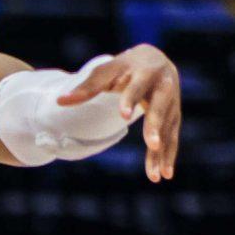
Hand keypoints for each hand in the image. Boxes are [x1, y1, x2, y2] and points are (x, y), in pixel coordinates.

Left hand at [61, 45, 182, 181]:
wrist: (155, 59)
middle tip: (152, 144)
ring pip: (167, 127)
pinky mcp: (175, 115)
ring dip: (162, 151)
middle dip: (155, 126)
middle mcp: (164, 86)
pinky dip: (168, 155)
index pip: (136, 87)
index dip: (130, 100)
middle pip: (160, 107)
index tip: (123, 116)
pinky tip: (165, 174)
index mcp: (145, 72)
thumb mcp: (107, 71)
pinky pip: (172, 137)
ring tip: (155, 175)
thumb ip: (87, 87)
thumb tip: (59, 101)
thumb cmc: (125, 66)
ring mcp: (173, 102)